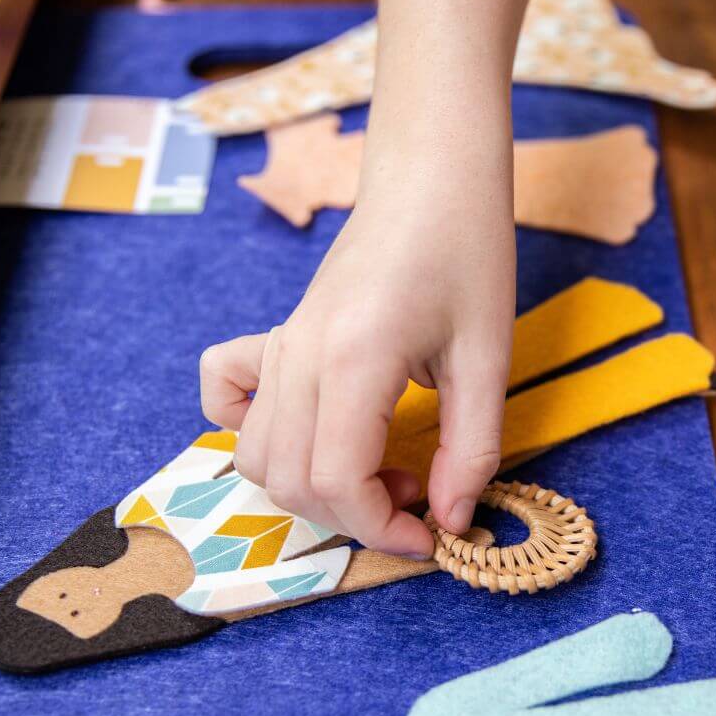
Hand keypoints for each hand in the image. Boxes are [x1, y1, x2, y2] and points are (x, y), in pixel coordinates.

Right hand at [200, 165, 514, 556]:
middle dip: (353, 516)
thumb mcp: (487, 357)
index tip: (429, 537)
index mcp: (353, 360)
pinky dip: (248, 430)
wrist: (430, 178)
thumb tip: (450, 520)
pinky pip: (228, 396)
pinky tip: (302, 430)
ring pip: (256, 455)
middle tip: (416, 493)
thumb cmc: (468, 251)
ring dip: (312, 487)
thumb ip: (469, 449)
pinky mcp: (277, 336)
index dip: (380, 529)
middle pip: (290, 481)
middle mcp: (299, 357)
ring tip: (378, 466)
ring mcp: (280, 346)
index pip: (335, 482)